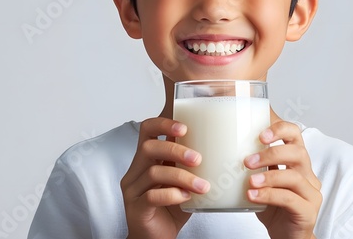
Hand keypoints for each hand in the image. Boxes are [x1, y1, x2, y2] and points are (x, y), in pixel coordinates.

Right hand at [121, 117, 209, 238]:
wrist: (157, 238)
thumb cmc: (172, 207)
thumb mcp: (182, 179)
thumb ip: (189, 164)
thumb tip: (219, 145)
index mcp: (146, 159)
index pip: (147, 130)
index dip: (164, 124)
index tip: (185, 128)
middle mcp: (136, 171)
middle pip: (149, 147)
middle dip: (176, 150)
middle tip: (198, 159)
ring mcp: (133, 190)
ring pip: (153, 172)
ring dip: (182, 177)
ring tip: (202, 186)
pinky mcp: (135, 208)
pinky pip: (152, 196)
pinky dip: (173, 194)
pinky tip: (186, 197)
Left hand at [244, 121, 321, 238]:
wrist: (285, 237)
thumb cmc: (272, 206)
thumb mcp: (262, 180)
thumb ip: (255, 164)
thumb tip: (227, 145)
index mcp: (297, 161)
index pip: (295, 134)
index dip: (280, 129)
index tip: (260, 135)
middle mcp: (308, 174)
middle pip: (298, 152)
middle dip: (271, 153)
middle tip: (248, 161)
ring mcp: (311, 193)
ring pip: (293, 176)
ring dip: (268, 176)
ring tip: (250, 181)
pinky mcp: (308, 211)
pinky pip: (289, 198)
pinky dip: (269, 195)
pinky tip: (252, 196)